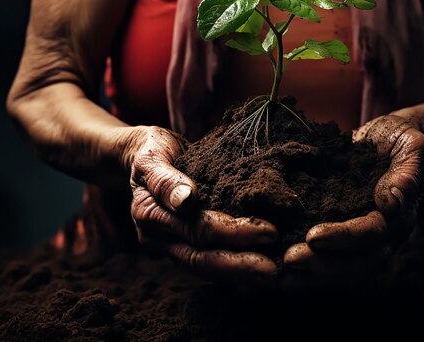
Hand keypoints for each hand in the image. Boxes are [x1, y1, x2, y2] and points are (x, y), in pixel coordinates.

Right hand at [126, 126, 278, 283]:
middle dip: (240, 265)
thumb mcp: (152, 155)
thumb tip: (186, 200)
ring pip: (206, 269)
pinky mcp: (183, 248)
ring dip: (240, 273)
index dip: (233, 233)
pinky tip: (260, 266)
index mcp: (150, 216)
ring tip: (273, 273)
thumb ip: (165, 178)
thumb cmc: (153, 150)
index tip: (269, 232)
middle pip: (201, 260)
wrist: (147, 154)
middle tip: (275, 268)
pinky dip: (234, 268)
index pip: (196, 230)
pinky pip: (209, 265)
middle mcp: (158, 239)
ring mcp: (170, 247)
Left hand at [283, 115, 423, 286]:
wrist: (389, 142)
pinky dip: (305, 270)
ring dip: (310, 275)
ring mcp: (364, 242)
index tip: (313, 236)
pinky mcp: (345, 239)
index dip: (344, 238)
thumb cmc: (400, 140)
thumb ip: (408, 172)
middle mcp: (383, 238)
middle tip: (289, 259)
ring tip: (278, 273)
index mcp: (399, 217)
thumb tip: (391, 202)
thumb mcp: (412, 145)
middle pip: (356, 264)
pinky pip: (328, 261)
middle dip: (322, 265)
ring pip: (341, 271)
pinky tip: (278, 268)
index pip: (373, 235)